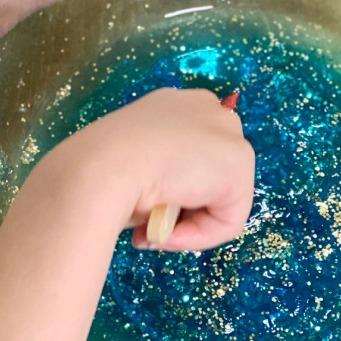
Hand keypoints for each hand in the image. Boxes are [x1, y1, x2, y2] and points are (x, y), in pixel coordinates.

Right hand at [46, 88, 255, 251]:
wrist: (101, 167)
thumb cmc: (100, 166)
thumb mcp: (127, 165)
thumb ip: (154, 176)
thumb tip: (164, 208)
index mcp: (172, 104)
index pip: (186, 155)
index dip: (167, 191)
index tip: (140, 208)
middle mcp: (203, 108)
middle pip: (208, 175)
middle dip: (182, 208)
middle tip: (147, 226)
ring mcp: (226, 131)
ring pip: (219, 200)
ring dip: (186, 226)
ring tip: (151, 231)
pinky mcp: (239, 164)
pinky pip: (227, 220)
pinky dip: (198, 236)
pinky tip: (167, 231)